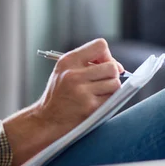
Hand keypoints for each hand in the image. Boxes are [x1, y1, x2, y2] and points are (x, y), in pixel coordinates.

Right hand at [3, 39, 122, 165]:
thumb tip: (118, 67)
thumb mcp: (65, 71)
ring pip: (115, 83)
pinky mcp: (90, 107)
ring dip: (112, 89)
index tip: (103, 65)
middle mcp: (74, 74)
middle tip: (104, 81)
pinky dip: (109, 100)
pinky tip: (98, 103)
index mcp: (68, 60)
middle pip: (111, 66)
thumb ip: (87, 63)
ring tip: (99, 93)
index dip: (107, 56)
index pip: (100, 45)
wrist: (46, 119)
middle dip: (112, 74)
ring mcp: (82, 92)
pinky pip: (112, 99)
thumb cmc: (59, 94)